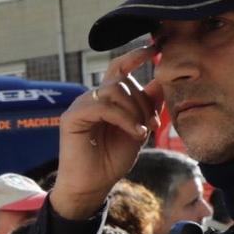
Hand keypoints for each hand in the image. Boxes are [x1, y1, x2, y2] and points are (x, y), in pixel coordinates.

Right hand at [51, 46, 161, 218]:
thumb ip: (147, 107)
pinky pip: (103, 107)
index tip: (154, 48)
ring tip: (142, 131)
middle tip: (153, 125)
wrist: (93, 185)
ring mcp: (79, 106)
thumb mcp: (138, 129)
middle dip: (144, 102)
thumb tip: (160, 82)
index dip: (135, 56)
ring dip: (135, 111)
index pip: (118, 69)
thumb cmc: (112, 160)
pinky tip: (134, 133)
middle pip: (122, 82)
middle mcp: (91, 98)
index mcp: (105, 100)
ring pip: (114, 91)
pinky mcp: (72, 118)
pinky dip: (123, 118)